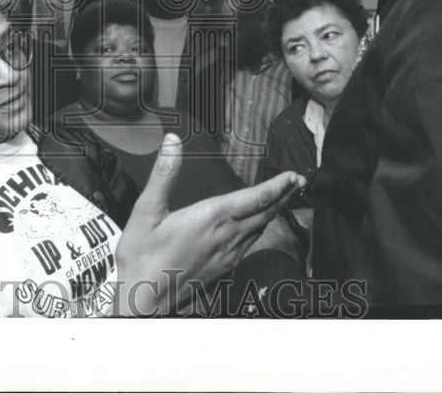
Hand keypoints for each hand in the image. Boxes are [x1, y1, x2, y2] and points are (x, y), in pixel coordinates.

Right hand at [115, 134, 305, 316]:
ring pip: (260, 229)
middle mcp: (227, 236)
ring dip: (274, 211)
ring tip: (282, 198)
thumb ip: (164, 174)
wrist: (144, 300)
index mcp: (212, 218)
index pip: (255, 198)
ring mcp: (228, 255)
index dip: (277, 186)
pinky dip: (260, 228)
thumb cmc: (142, 256)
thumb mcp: (147, 210)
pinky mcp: (224, 268)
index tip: (293, 175)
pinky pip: (250, 244)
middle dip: (284, 196)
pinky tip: (256, 225)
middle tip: (298, 182)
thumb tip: (173, 140)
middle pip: (265, 213)